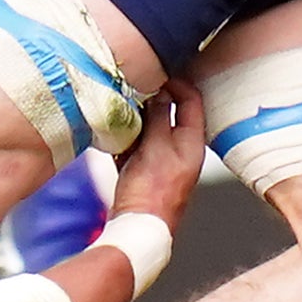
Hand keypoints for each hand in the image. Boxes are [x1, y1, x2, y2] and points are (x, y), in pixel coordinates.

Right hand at [108, 76, 206, 227]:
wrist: (137, 230)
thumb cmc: (152, 190)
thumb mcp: (156, 146)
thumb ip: (158, 116)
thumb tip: (160, 91)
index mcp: (192, 143)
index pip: (191, 100)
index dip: (176, 82)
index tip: (156, 70)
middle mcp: (180, 150)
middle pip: (169, 112)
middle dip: (150, 98)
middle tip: (132, 85)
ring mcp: (161, 161)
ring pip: (149, 128)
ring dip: (134, 117)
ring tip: (118, 104)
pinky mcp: (143, 172)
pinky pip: (134, 145)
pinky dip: (124, 137)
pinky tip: (110, 131)